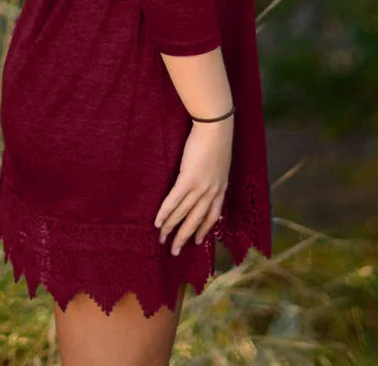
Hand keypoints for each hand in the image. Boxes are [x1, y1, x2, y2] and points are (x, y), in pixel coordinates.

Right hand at [154, 115, 232, 255]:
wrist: (215, 127)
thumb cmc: (217, 139)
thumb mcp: (220, 161)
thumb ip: (214, 174)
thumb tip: (206, 178)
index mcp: (221, 188)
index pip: (212, 215)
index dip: (203, 229)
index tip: (196, 241)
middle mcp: (211, 192)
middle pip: (196, 220)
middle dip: (184, 237)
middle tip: (175, 251)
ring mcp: (200, 187)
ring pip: (184, 214)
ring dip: (172, 228)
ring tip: (162, 240)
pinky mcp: (188, 179)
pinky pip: (174, 201)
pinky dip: (165, 213)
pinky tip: (157, 222)